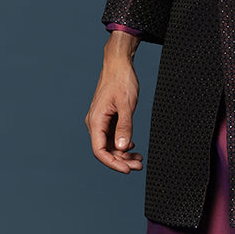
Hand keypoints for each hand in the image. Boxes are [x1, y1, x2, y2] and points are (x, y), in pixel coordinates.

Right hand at [85, 47, 142, 173]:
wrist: (118, 63)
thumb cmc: (121, 80)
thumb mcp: (126, 104)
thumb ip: (124, 127)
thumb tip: (122, 148)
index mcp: (95, 121)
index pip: (100, 151)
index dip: (113, 163)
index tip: (127, 170)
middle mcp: (95, 123)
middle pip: (105, 150)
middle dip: (121, 160)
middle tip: (139, 166)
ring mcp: (101, 121)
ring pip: (110, 145)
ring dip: (123, 154)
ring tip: (139, 160)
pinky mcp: (108, 118)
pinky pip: (113, 136)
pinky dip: (123, 144)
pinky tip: (133, 146)